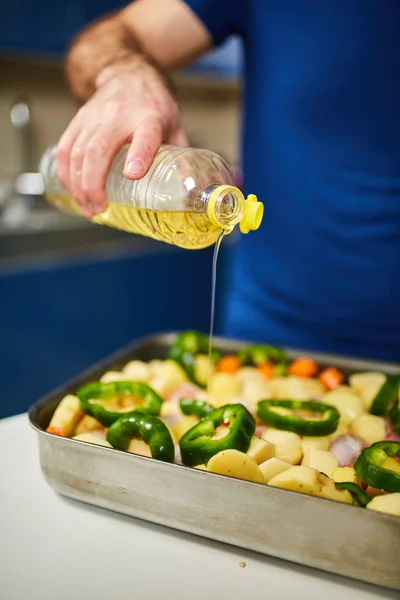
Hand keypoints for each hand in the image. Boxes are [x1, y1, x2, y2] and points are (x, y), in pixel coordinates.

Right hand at [56, 59, 187, 216]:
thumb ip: (181, 160)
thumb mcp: (175, 128)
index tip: (132, 175)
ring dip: (78, 184)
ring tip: (87, 207)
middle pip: (99, 149)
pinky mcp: (79, 119)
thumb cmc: (154, 107)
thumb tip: (190, 194)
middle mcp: (120, 115)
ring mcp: (96, 116)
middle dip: (94, 184)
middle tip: (98, 208)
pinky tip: (72, 191)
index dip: (138, 156)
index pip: (145, 136)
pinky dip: (65, 173)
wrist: (129, 74)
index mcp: (150, 118)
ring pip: (77, 151)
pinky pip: (64, 147)